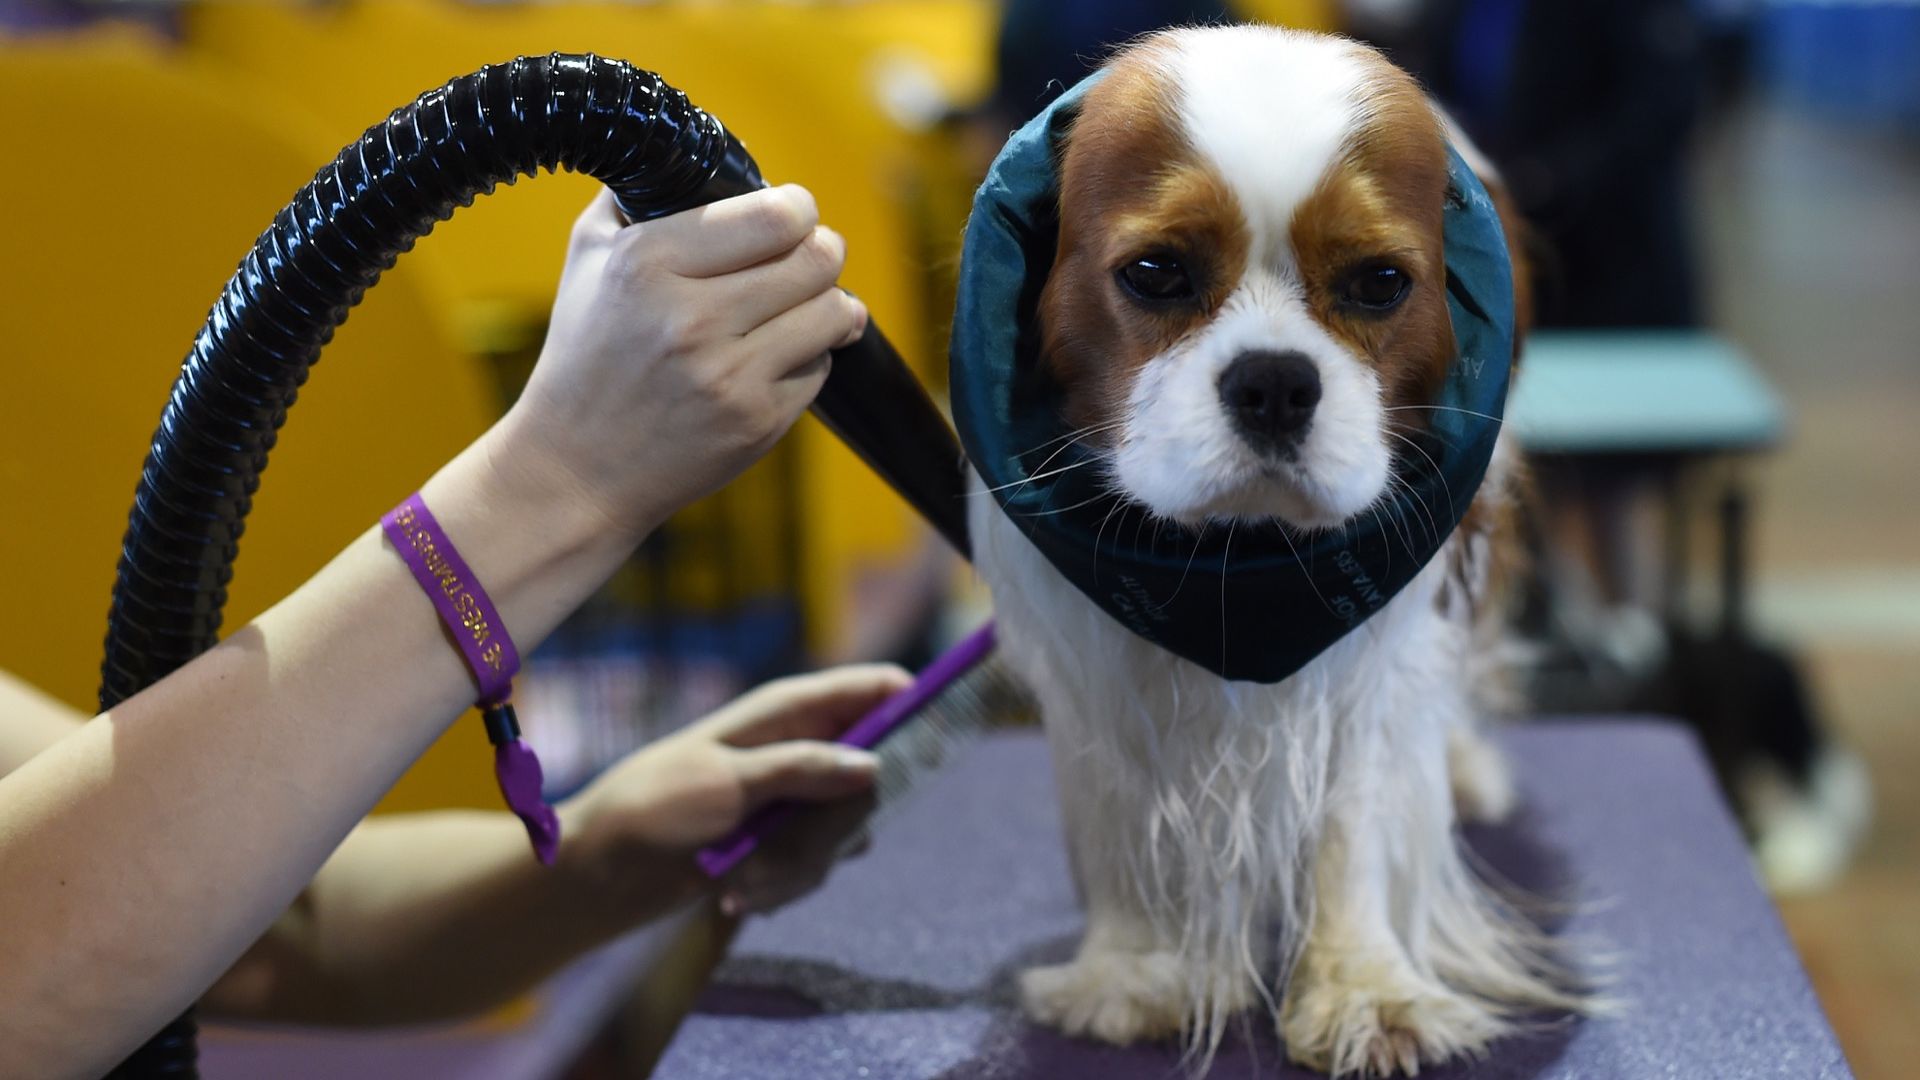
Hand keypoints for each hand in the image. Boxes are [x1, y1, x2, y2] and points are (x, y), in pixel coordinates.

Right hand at [495, 185, 867, 541]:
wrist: (577, 467)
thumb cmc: (587, 354)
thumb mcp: (589, 257)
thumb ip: (638, 194)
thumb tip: (695, 150)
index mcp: (649, 264)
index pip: (775, 214)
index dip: (798, 209)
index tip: (792, 214)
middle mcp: (691, 319)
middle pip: (818, 258)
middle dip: (822, 250)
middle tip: (809, 255)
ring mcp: (730, 376)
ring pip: (835, 312)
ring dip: (829, 304)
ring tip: (804, 304)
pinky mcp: (758, 423)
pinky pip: (820, 368)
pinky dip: (807, 359)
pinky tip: (770, 360)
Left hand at [559, 663, 910, 914]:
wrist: (603, 873)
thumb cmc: (653, 808)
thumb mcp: (727, 783)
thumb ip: (802, 770)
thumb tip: (875, 766)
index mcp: (786, 711)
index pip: (871, 689)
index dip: (911, 704)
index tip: (938, 739)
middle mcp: (800, 750)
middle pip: (872, 779)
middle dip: (834, 826)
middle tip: (789, 846)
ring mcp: (795, 799)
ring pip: (847, 833)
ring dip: (799, 864)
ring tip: (741, 876)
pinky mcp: (784, 844)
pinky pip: (819, 867)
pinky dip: (782, 885)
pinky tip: (738, 892)